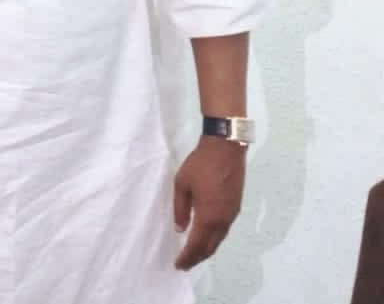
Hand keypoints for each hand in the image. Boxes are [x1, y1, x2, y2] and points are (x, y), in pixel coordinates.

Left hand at [173, 136, 246, 269]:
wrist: (225, 149)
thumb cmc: (200, 165)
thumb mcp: (181, 184)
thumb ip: (180, 208)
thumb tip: (180, 229)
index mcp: (208, 216)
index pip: (197, 244)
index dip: (188, 256)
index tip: (178, 265)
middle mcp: (223, 219)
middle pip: (210, 246)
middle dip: (197, 257)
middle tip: (185, 265)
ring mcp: (232, 214)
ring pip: (219, 239)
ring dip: (207, 249)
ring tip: (194, 255)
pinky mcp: (236, 207)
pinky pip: (224, 230)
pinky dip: (215, 239)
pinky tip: (207, 238)